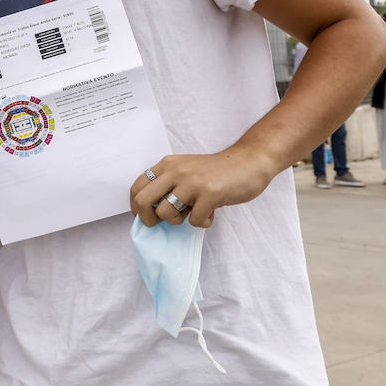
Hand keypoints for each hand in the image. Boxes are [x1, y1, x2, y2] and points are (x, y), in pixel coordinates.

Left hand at [129, 145, 276, 227]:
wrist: (249, 162)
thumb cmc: (217, 171)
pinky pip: (195, 221)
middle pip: (143, 201)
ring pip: (166, 213)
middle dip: (149, 219)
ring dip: (179, 221)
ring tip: (193, 213)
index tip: (147, 217)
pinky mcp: (210, 194)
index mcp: (168, 164)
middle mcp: (176, 171)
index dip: (136, 207)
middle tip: (162, 223)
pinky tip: (212, 213)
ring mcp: (192, 182)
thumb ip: (170, 184)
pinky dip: (203, 222)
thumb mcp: (186, 170)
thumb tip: (152, 212)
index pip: (137, 187)